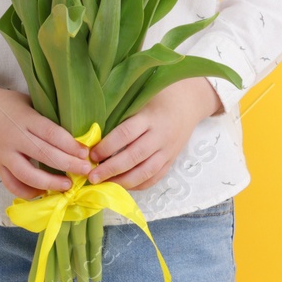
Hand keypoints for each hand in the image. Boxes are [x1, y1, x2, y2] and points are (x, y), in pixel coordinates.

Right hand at [0, 81, 94, 198]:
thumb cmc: (4, 103)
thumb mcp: (27, 102)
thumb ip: (44, 117)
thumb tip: (73, 131)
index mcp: (24, 119)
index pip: (51, 133)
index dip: (70, 145)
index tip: (86, 152)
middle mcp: (14, 138)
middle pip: (44, 155)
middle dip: (68, 165)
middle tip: (86, 171)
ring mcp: (3, 154)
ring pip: (27, 175)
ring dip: (49, 183)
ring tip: (67, 185)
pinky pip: (12, 184)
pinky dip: (27, 191)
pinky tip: (42, 192)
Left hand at [85, 78, 220, 190]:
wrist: (190, 102)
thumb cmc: (159, 95)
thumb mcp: (141, 97)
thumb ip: (122, 112)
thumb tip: (93, 130)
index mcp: (150, 116)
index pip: (126, 135)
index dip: (107, 147)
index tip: (91, 154)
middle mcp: (160, 135)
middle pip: (134, 157)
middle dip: (111, 169)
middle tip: (92, 176)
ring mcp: (168, 150)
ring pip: (145, 172)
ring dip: (123, 182)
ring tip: (105, 185)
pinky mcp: (172, 160)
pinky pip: (155, 178)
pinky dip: (138, 185)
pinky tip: (122, 186)